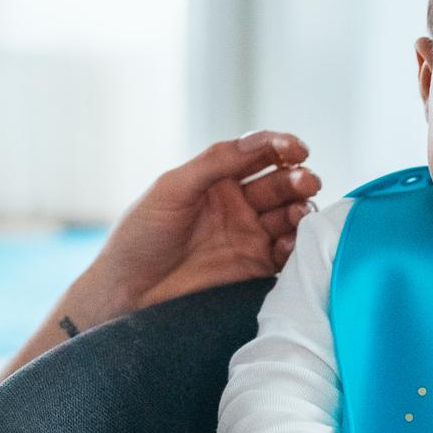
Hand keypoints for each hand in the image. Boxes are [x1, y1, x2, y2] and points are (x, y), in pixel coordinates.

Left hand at [62, 132, 319, 329]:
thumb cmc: (140, 236)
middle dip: (298, 180)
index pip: (259, 154)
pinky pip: (287, 254)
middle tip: (305, 182)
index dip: (282, 147)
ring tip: (299, 214)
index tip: (297, 149)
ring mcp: (248, 236)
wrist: (128, 291)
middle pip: (281, 183)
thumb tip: (260, 141)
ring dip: (301, 211)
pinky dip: (296, 246)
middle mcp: (238, 204)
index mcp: (218, 179)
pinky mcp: (254, 268)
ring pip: (290, 216)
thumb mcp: (172, 188)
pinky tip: (289, 243)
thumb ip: (215, 162)